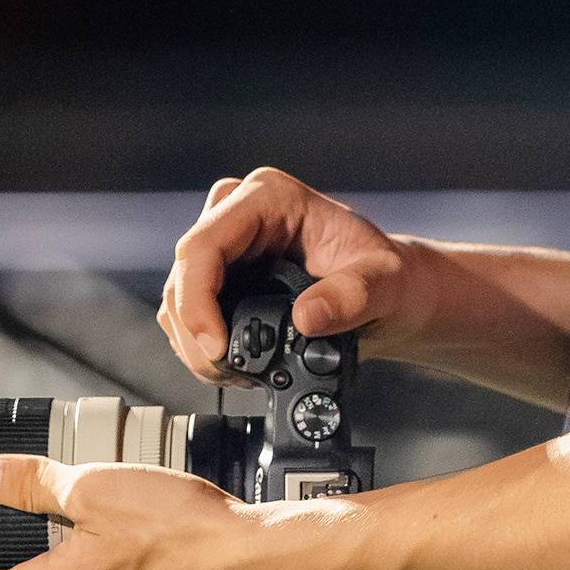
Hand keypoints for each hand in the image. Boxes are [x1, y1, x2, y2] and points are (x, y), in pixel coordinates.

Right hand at [159, 167, 415, 384]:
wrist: (391, 294)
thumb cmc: (387, 277)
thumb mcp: (384, 283)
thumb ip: (352, 296)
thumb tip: (307, 316)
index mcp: (271, 196)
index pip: (204, 243)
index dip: (197, 299)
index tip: (217, 346)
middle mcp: (241, 211)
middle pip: (183, 272)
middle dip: (195, 330)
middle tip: (229, 370)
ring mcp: (229, 243)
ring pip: (179, 296)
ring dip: (196, 343)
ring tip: (239, 372)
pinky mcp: (225, 275)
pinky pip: (189, 312)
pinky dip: (203, 345)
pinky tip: (236, 365)